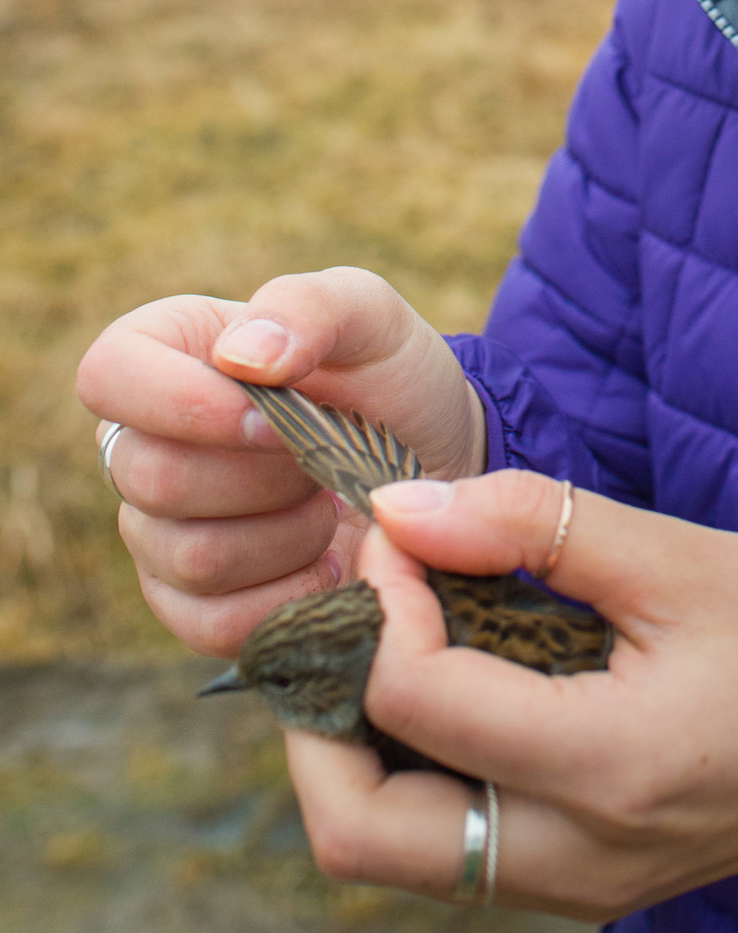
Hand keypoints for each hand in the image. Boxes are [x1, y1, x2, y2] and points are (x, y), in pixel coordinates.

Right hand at [75, 267, 486, 656]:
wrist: (436, 461)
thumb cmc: (389, 375)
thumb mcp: (369, 315)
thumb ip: (308, 308)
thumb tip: (239, 357)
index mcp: (165, 352)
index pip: (107, 375)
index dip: (182, 403)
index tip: (270, 417)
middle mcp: (143, 443)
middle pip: (150, 478)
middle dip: (263, 475)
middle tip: (324, 460)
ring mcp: (159, 531)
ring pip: (187, 556)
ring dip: (286, 534)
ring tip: (331, 504)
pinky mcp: (192, 605)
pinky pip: (211, 624)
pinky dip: (288, 597)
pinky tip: (330, 562)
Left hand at [285, 470, 737, 914]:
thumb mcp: (685, 557)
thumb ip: (539, 526)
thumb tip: (406, 505)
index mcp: (605, 766)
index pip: (413, 700)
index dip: (378, 598)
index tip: (397, 524)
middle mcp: (571, 855)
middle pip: (357, 828)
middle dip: (318, 709)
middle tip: (353, 602)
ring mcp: (573, 884)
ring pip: (390, 849)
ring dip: (356, 743)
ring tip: (393, 630)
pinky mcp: (580, 880)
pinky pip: (448, 847)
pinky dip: (413, 767)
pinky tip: (449, 674)